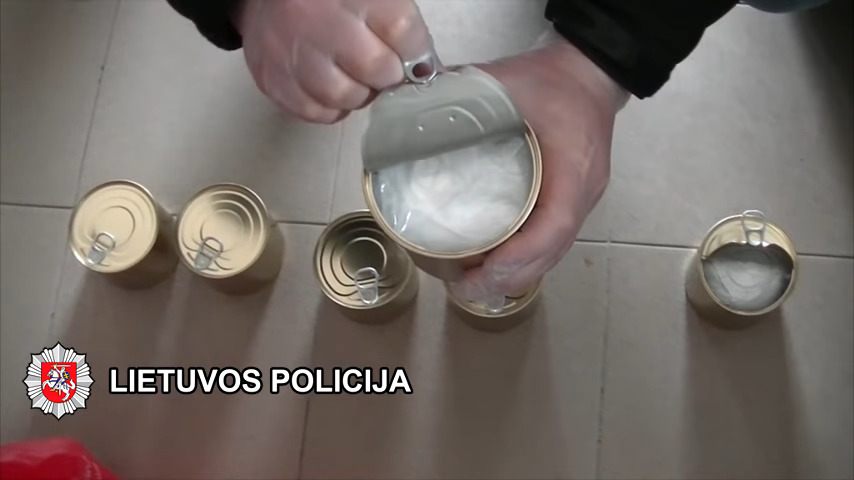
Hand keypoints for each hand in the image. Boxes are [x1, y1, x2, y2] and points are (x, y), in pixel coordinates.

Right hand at [234, 0, 434, 122]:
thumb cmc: (330, 1)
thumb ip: (398, 25)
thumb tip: (427, 68)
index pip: (401, 29)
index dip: (416, 52)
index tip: (416, 59)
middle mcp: (317, 18)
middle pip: (375, 68)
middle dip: (386, 75)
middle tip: (381, 68)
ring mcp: (291, 50)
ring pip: (344, 96)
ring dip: (358, 94)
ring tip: (353, 76)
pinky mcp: (271, 77)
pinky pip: (314, 112)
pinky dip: (330, 107)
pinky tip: (330, 86)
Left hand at [454, 40, 628, 301]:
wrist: (591, 72)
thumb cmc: (551, 79)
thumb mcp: (507, 81)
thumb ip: (459, 92)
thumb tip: (409, 113)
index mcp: (572, 168)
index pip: (553, 227)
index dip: (519, 256)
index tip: (481, 271)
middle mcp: (583, 193)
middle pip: (551, 252)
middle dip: (508, 277)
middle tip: (463, 287)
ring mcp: (583, 200)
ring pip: (553, 253)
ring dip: (516, 274)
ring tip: (473, 283)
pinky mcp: (575, 200)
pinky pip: (553, 242)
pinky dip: (526, 260)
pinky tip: (496, 264)